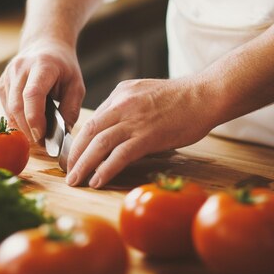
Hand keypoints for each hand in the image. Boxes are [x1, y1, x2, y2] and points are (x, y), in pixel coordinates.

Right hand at [0, 39, 84, 142]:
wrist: (45, 45)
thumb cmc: (63, 67)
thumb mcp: (76, 85)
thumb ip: (71, 109)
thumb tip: (62, 135)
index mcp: (42, 65)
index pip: (32, 94)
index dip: (35, 118)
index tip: (42, 136)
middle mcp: (20, 68)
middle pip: (17, 106)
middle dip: (29, 129)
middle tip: (44, 143)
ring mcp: (7, 76)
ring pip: (9, 110)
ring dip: (22, 128)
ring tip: (39, 136)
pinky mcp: (1, 84)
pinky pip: (6, 109)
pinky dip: (17, 121)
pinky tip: (29, 125)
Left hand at [66, 76, 213, 188]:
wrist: (205, 95)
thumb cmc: (182, 98)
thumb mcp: (147, 92)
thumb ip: (129, 106)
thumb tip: (118, 127)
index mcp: (121, 93)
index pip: (95, 118)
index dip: (82, 139)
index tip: (76, 154)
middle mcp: (122, 104)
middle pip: (90, 131)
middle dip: (75, 153)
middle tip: (68, 170)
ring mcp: (134, 119)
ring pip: (99, 144)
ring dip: (84, 164)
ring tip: (75, 179)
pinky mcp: (147, 135)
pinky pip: (119, 155)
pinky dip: (105, 169)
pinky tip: (97, 181)